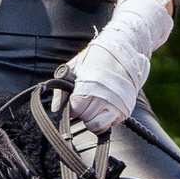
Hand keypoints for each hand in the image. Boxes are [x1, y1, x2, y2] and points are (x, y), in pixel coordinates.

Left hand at [63, 0, 172, 131]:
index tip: (74, 99)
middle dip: (81, 111)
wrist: (123, 52)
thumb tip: (55, 108)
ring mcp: (114, 106)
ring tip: (92, 105)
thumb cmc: (94, 59)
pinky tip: (101, 109)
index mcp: (88, 87)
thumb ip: (62, 89)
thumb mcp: (74, 68)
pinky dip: (102, 121)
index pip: (73, 110)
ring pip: (95, 126)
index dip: (71, 107)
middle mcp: (102, 98)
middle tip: (84, 98)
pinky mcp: (123, 111)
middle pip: (84, 118)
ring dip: (91, 118)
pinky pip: (107, 126)